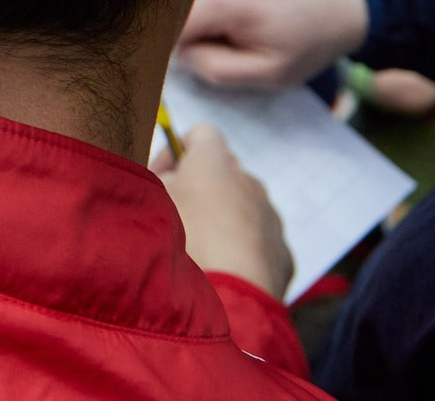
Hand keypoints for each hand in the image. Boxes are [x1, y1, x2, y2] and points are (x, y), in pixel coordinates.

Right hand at [154, 125, 292, 298]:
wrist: (229, 299)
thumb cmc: (183, 240)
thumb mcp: (152, 198)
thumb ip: (158, 179)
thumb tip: (168, 178)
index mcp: (217, 161)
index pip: (201, 134)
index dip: (176, 152)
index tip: (159, 177)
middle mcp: (250, 182)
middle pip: (222, 173)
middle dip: (199, 188)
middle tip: (173, 215)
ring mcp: (271, 218)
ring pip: (241, 209)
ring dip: (220, 221)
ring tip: (196, 252)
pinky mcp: (282, 254)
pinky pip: (256, 243)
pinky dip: (239, 253)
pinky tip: (220, 274)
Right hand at [176, 0, 368, 88]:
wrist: (343, 0)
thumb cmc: (310, 39)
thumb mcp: (269, 73)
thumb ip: (215, 69)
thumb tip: (181, 53)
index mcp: (222, 0)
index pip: (165, 30)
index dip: (179, 50)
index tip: (204, 56)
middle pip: (169, 8)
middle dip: (185, 28)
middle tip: (224, 40)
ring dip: (193, 9)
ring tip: (233, 20)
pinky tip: (234, 2)